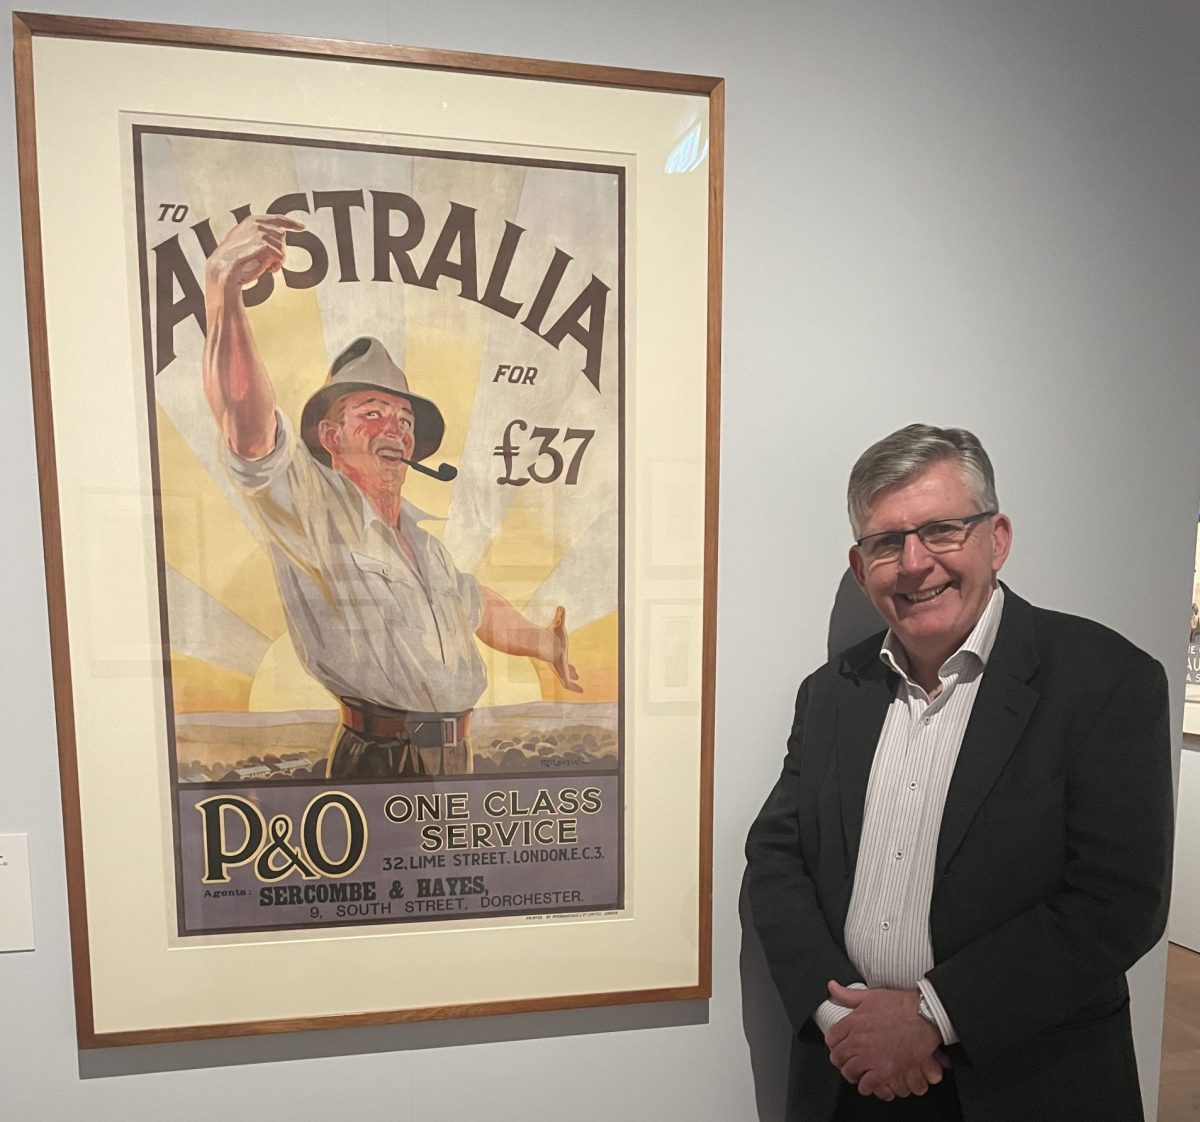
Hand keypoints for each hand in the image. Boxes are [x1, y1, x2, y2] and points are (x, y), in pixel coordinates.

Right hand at [205, 213, 304, 289]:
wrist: (224, 268)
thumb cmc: (233, 259)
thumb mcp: (244, 241)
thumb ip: (258, 235)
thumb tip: (277, 234)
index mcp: (253, 220)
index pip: (277, 219)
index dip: (291, 223)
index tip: (302, 227)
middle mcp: (258, 224)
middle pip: (283, 237)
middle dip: (279, 251)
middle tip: (267, 262)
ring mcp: (262, 233)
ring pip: (283, 249)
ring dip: (276, 261)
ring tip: (263, 266)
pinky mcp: (265, 245)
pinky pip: (281, 258)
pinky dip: (275, 267)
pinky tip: (266, 270)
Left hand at [549, 606, 581, 691]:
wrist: (543, 643)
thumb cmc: (550, 635)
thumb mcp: (558, 625)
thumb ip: (560, 617)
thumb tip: (561, 606)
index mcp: (559, 656)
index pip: (564, 662)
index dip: (570, 665)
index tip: (575, 670)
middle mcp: (559, 664)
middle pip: (565, 671)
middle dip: (571, 673)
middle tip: (576, 675)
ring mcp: (559, 670)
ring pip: (566, 680)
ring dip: (573, 685)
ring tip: (579, 690)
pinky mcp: (560, 673)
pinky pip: (567, 683)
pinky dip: (573, 687)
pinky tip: (579, 691)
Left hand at [824, 981, 945, 1098]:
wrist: (924, 1017)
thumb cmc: (901, 1005)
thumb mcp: (870, 995)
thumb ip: (847, 994)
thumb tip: (832, 987)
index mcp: (853, 1022)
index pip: (831, 1039)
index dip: (834, 1044)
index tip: (839, 1046)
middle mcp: (858, 1040)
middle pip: (838, 1057)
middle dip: (841, 1060)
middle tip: (847, 1061)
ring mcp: (870, 1057)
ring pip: (849, 1072)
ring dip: (852, 1074)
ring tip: (857, 1073)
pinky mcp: (884, 1070)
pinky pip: (866, 1085)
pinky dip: (866, 1086)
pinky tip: (869, 1082)